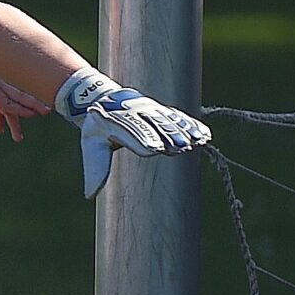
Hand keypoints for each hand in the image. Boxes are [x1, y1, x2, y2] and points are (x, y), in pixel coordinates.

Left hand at [55, 68, 211, 196]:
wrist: (104, 99)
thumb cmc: (99, 129)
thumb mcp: (92, 145)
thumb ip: (95, 169)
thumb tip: (90, 195)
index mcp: (113, 123)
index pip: (130, 132)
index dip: (142, 140)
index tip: (155, 149)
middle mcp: (133, 113)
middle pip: (154, 125)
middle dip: (167, 135)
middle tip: (181, 147)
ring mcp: (149, 109)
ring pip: (168, 120)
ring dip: (183, 131)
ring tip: (197, 142)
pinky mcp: (161, 110)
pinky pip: (178, 117)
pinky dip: (191, 125)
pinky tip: (204, 135)